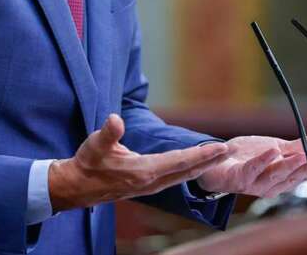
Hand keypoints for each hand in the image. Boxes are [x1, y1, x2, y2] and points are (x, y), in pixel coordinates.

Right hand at [48, 114, 228, 210]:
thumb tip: (115, 119)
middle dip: (210, 161)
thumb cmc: (87, 163)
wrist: (76, 187)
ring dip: (202, 166)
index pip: (179, 162)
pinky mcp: (146, 186)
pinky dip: (189, 170)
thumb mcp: (95, 145)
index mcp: (143, 172)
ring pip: (183, 176)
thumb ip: (108, 133)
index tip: (220, 147)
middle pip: (187, 171)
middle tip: (230, 149)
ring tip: (219, 156)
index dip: (201, 154)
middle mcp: (151, 182)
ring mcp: (150, 187)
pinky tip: (196, 166)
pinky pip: (175, 178)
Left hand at [196, 135, 306, 197]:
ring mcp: (253, 183)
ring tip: (301, 154)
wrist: (217, 160)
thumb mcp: (278, 148)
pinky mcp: (238, 178)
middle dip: (305, 168)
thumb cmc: (248, 157)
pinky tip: (272, 150)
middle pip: (289, 177)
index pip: (301, 175)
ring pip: (273, 175)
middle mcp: (269, 185)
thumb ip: (301, 147)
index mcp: (280, 179)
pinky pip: (251, 169)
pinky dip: (262, 160)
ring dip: (287, 165)